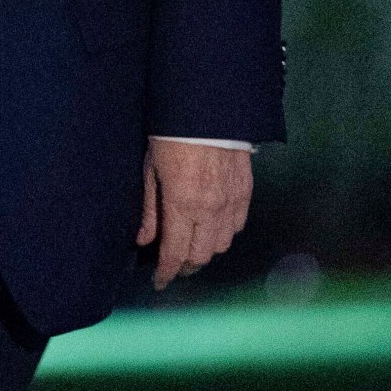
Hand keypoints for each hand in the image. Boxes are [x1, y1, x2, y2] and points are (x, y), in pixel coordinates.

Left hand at [135, 138, 250, 287]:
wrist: (208, 109)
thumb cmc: (172, 136)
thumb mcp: (150, 170)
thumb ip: (150, 210)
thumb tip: (144, 241)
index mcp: (182, 205)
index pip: (175, 253)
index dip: (166, 273)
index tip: (159, 282)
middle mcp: (210, 210)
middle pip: (201, 256)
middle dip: (185, 266)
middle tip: (173, 265)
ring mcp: (232, 202)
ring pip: (221, 245)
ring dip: (206, 250)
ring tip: (192, 247)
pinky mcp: (246, 192)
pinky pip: (238, 226)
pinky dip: (225, 233)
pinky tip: (213, 228)